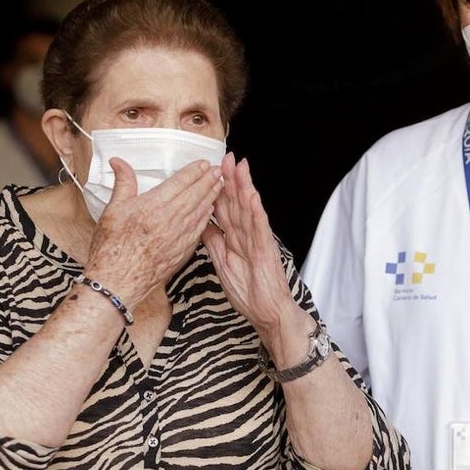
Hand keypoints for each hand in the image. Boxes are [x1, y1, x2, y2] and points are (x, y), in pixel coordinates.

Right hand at [85, 157, 221, 305]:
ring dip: (212, 196)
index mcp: (153, 206)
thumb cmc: (112, 248)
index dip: (194, 172)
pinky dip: (207, 217)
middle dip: (209, 181)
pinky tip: (210, 211)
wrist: (117, 282)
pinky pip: (199, 229)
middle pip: (195, 195)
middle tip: (219, 171)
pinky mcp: (182, 251)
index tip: (204, 164)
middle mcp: (170, 220)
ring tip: (219, 186)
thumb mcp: (113, 210)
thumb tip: (119, 161)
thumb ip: (123, 183)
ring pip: (201, 211)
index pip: (180, 183)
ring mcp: (179, 237)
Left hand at [202, 153, 297, 344]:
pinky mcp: (266, 250)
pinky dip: (256, 212)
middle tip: (227, 157)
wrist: (268, 312)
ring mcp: (258, 241)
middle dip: (231, 180)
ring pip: (249, 210)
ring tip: (240, 168)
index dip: (219, 189)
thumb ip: (214, 243)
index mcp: (236, 238)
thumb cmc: (249, 291)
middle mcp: (247, 235)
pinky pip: (259, 229)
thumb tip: (201, 224)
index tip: (211, 169)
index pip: (226, 208)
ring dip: (244, 188)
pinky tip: (253, 197)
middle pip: (237, 203)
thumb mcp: (223, 264)